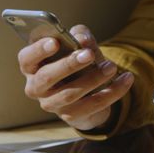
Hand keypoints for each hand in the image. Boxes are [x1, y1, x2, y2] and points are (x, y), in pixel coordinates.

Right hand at [17, 25, 133, 130]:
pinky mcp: (72, 116)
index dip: (38, 50)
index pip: (27, 58)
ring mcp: (53, 104)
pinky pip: (93, 104)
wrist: (88, 90)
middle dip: (69, 65)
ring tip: (111, 66)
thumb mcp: (78, 43)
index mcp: (32, 66)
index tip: (55, 42)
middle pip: (47, 78)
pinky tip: (126, 79)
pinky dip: (113, 91)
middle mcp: (36, 87)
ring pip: (70, 93)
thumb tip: (82, 40)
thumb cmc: (76, 61)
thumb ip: (79, 36)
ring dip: (94, 79)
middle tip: (89, 54)